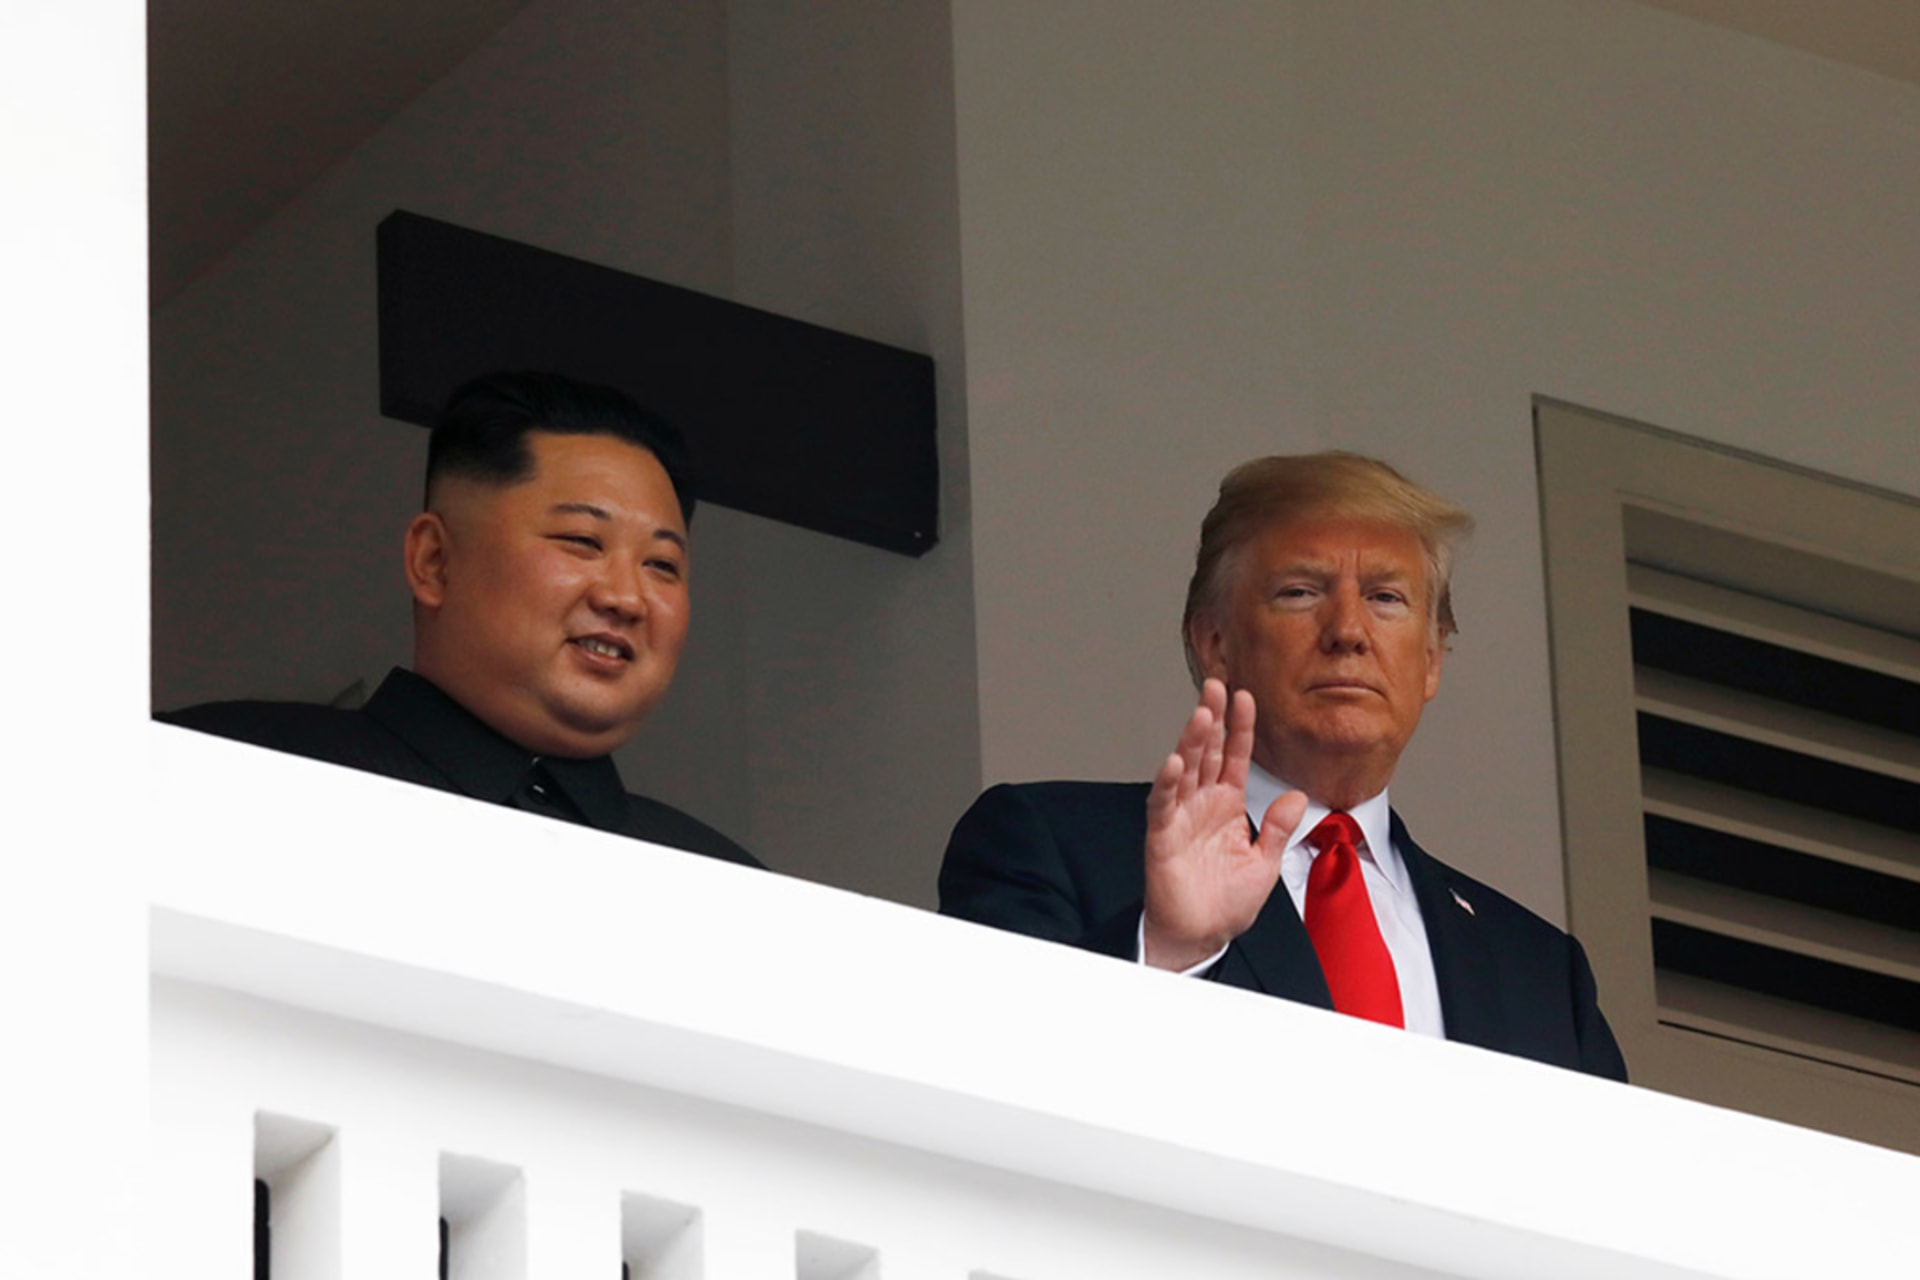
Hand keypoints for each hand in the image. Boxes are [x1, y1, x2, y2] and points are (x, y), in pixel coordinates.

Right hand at [1141, 679, 1306, 970]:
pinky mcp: (1162, 835)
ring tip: (1201, 714)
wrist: (1201, 935)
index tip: (1246, 696)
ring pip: (1185, 769)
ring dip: (1192, 741)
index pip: (1235, 757)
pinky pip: (1164, 804)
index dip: (1240, 727)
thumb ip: (1278, 828)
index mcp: (1228, 804)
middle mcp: (1203, 803)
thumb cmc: (1227, 901)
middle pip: (1207, 751)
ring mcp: (1181, 816)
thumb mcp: (1264, 863)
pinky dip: (1168, 783)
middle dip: (1211, 718)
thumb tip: (1296, 794)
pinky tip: (1175, 762)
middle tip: (1215, 685)